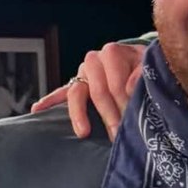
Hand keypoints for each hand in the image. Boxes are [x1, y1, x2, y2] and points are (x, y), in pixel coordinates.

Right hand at [31, 42, 145, 140]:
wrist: (139, 62)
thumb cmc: (146, 67)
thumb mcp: (150, 66)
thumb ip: (142, 73)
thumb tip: (130, 87)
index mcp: (113, 53)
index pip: (116, 83)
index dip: (124, 103)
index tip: (132, 120)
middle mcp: (94, 60)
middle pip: (98, 91)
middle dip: (108, 115)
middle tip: (117, 134)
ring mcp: (83, 73)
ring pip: (76, 93)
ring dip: (79, 114)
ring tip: (83, 132)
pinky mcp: (76, 84)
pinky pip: (60, 93)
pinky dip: (49, 101)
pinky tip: (37, 110)